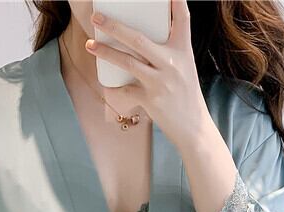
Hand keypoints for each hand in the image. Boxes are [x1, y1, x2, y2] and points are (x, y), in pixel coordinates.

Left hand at [86, 0, 211, 146]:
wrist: (193, 127)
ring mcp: (160, 81)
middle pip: (138, 39)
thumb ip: (169, 51)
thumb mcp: (185, 67)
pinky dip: (115, 87)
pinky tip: (108, 85)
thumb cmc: (185, 95)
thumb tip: (142, 37)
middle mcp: (172, 63)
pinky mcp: (151, 99)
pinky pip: (126, 89)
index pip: (182, 19)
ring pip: (127, 62)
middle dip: (115, 27)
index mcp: (183, 51)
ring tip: (91, 45)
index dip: (176, 1)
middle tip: (97, 17)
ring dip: (106, 53)